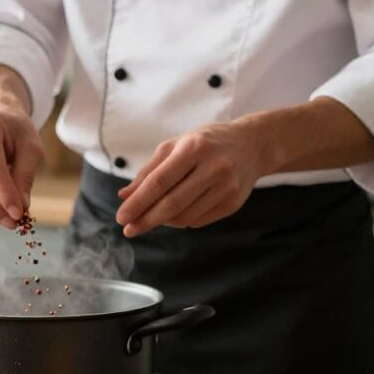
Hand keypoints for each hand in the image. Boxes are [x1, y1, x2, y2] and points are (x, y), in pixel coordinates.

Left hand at [115, 122, 262, 236]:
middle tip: (128, 230)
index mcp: (193, 148)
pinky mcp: (233, 203)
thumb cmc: (204, 144)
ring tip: (153, 216)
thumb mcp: (175, 147)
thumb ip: (149, 171)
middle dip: (146, 220)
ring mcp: (226, 187)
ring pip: (184, 216)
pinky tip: (176, 214)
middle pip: (172, 203)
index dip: (138, 202)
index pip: (159, 182)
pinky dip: (181, 221)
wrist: (251, 145)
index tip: (121, 217)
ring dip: (163, 221)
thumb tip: (124, 196)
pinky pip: (198, 220)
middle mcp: (213, 167)